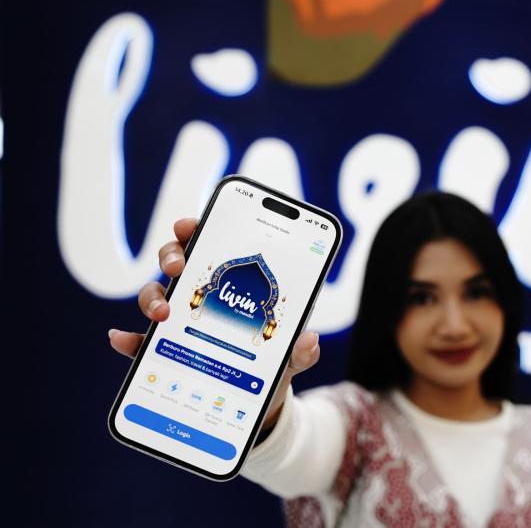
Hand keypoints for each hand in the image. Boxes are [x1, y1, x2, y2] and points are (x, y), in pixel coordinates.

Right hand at [108, 217, 319, 430]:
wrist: (257, 403)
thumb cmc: (274, 366)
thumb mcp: (291, 357)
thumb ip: (302, 350)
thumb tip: (309, 339)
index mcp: (233, 285)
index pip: (211, 245)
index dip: (196, 228)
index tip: (189, 225)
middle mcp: (202, 296)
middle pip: (177, 261)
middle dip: (173, 254)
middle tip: (179, 267)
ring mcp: (181, 322)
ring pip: (155, 295)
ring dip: (152, 297)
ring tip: (161, 314)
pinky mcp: (167, 351)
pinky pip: (141, 341)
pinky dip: (129, 340)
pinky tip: (122, 339)